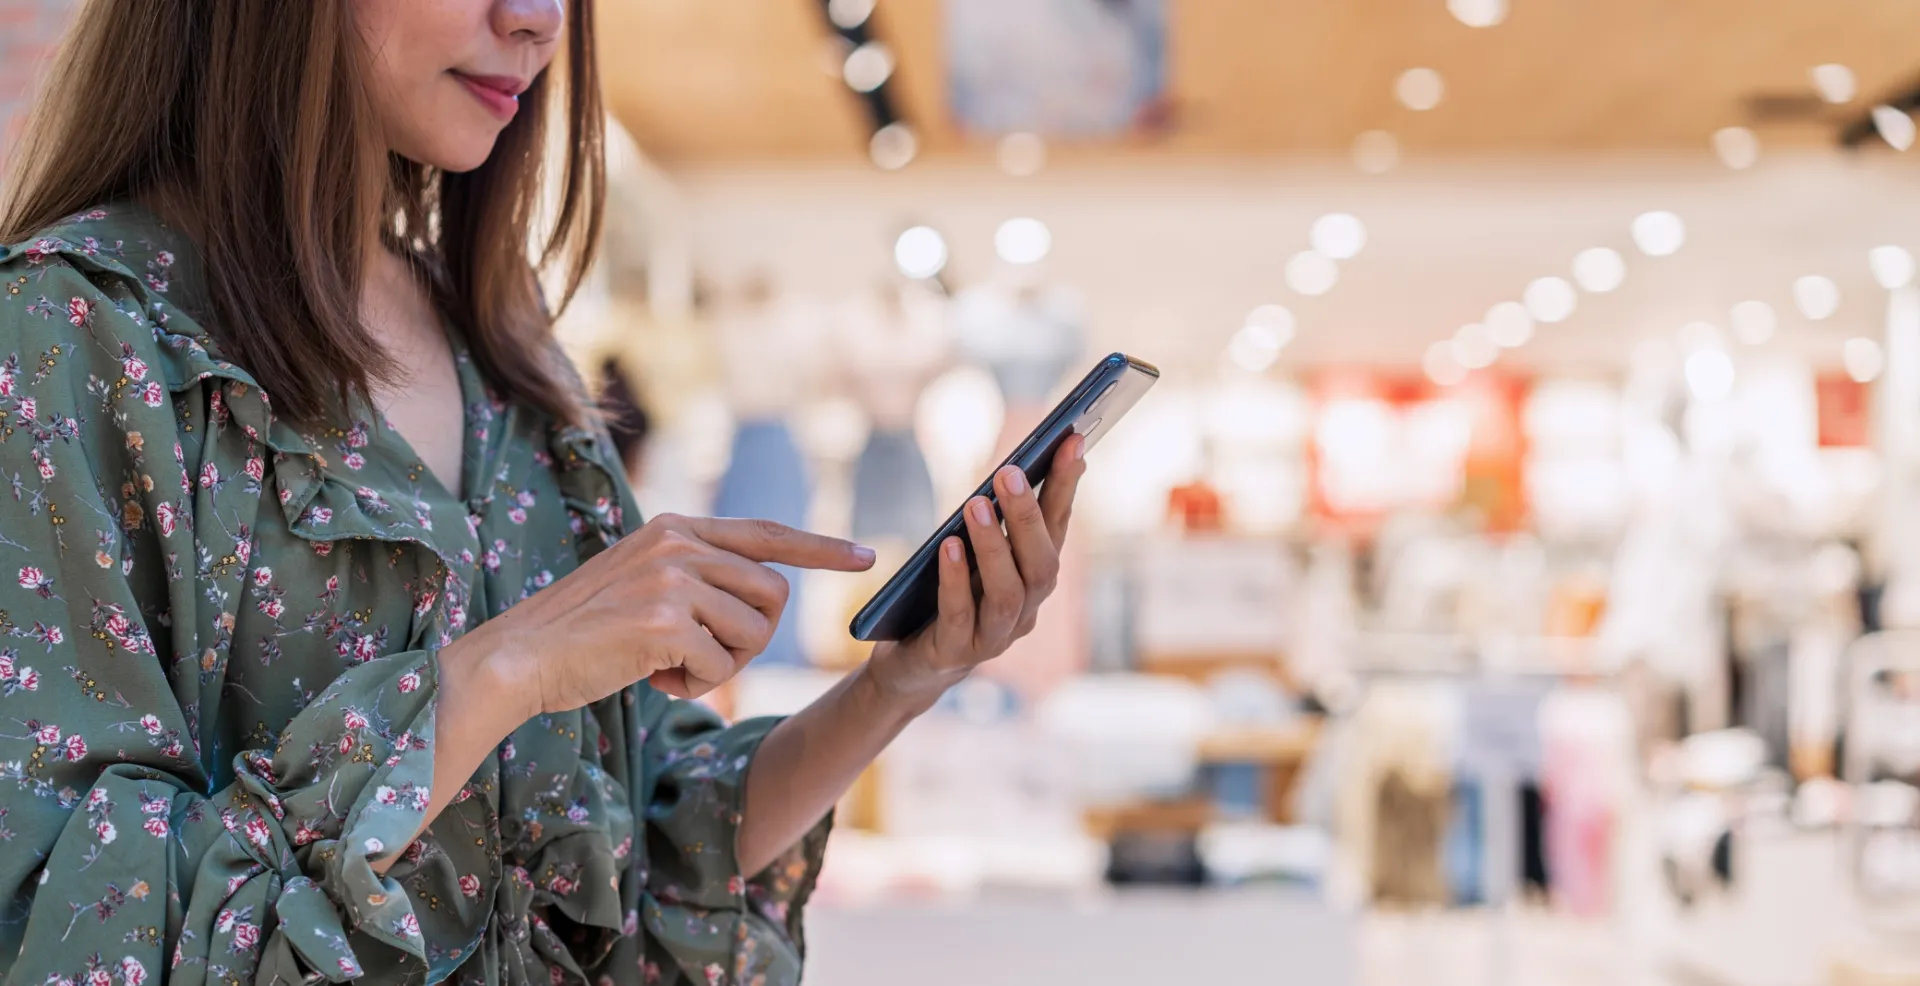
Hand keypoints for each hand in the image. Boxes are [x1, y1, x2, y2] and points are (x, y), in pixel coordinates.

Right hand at [451, 514, 875, 718]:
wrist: (522, 659)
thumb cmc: (585, 634)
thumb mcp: (645, 584)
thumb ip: (698, 577)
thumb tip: (766, 598)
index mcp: (676, 528)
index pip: (766, 533)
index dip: (821, 548)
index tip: (866, 558)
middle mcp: (679, 544)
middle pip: (773, 596)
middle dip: (753, 640)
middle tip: (704, 657)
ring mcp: (672, 579)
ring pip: (754, 633)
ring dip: (723, 665)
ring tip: (669, 665)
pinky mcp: (665, 621)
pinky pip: (720, 665)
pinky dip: (694, 684)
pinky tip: (651, 677)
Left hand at [867, 435, 1088, 702]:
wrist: (914, 662)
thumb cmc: (947, 595)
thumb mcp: (974, 551)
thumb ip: (997, 518)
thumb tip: (1018, 464)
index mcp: (1034, 577)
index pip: (1057, 527)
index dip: (1066, 485)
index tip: (1071, 440)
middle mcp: (1026, 609)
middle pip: (1042, 564)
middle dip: (1027, 516)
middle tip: (1009, 472)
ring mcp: (995, 636)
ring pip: (1008, 593)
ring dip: (994, 547)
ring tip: (975, 506)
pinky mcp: (956, 652)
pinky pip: (961, 617)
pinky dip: (956, 581)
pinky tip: (947, 548)